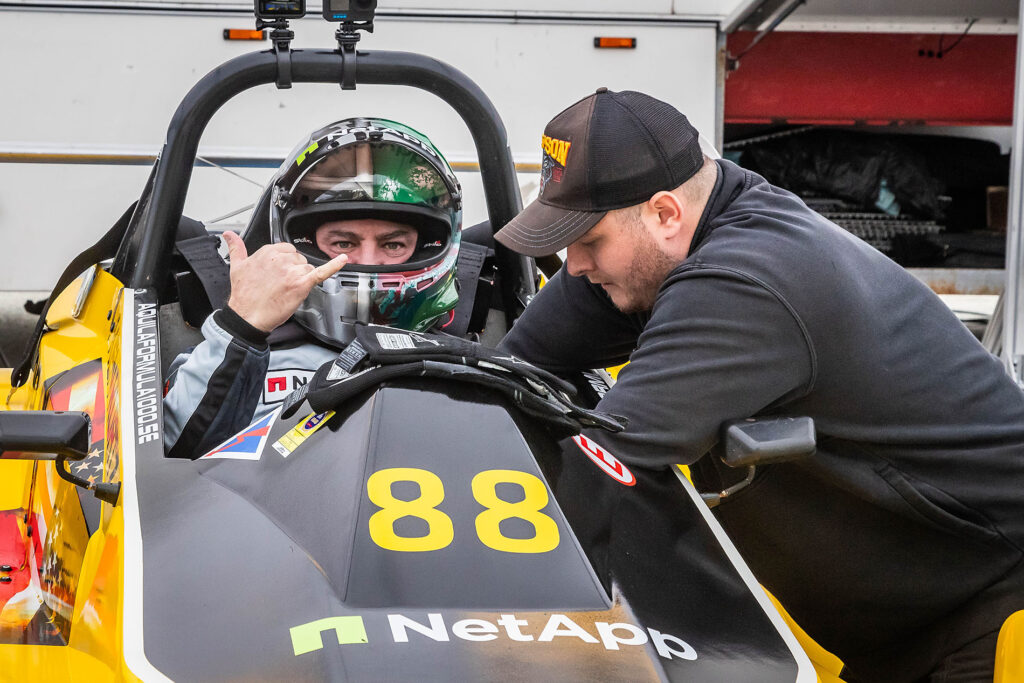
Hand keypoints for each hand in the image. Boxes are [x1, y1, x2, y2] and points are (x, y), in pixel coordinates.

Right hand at [223, 231, 347, 332]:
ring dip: (301, 279)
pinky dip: (335, 265)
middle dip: (293, 271)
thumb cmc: (243, 295)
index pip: (287, 250)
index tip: (279, 273)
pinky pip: (322, 272)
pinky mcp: (301, 284)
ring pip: (307, 269)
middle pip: (299, 259)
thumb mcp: (236, 267)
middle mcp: (281, 258)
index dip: (285, 263)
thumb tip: (229, 235)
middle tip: (281, 285)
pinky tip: (343, 260)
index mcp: (267, 252)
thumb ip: (236, 248)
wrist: (247, 317)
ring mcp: (292, 271)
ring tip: (286, 290)